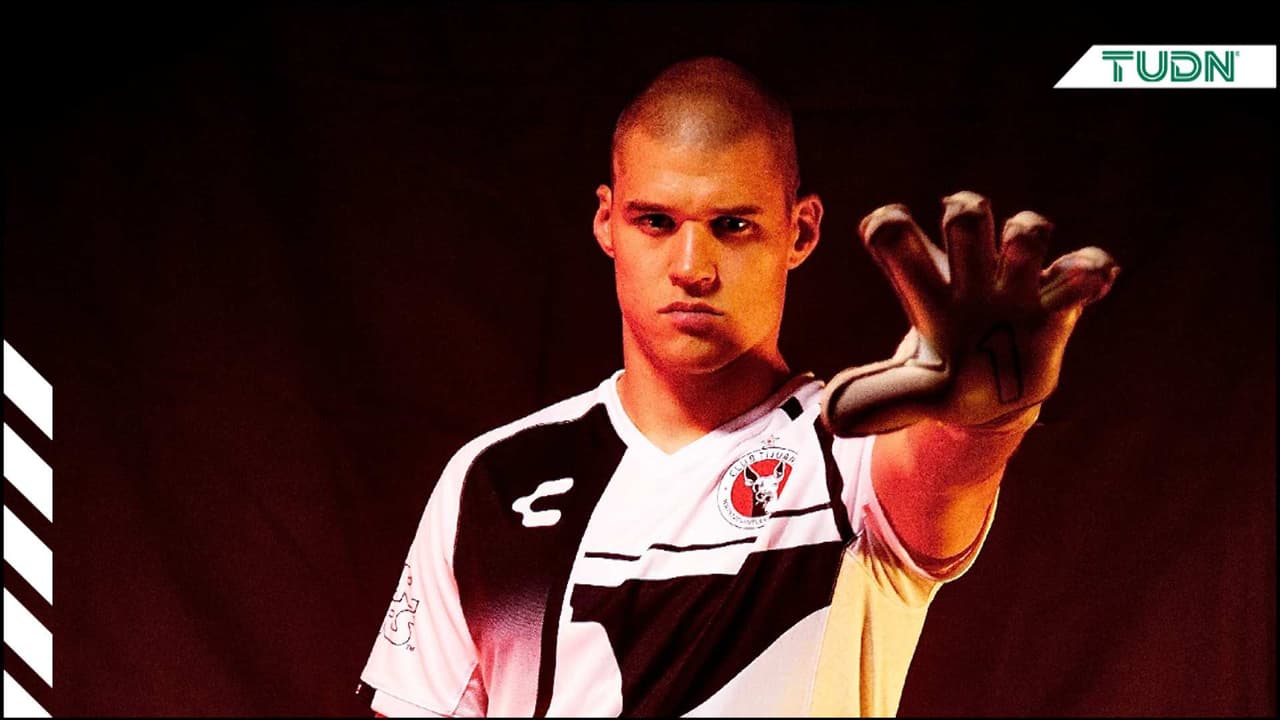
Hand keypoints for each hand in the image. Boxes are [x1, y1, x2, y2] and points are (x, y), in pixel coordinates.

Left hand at [821, 191, 1118, 436]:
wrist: (998, 397)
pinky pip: (1082, 269)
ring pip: (1024, 232)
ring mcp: (1016, 284)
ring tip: (1021, 255)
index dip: (890, 229)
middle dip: (966, 217)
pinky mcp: (1058, 302)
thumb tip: (830, 419)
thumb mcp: (913, 394)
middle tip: (964, 237)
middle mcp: (971, 274)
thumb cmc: (947, 379)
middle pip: (966, 217)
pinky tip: (1092, 281)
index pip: (899, 237)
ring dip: (1024, 237)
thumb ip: (876, 401)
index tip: (883, 234)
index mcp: (927, 287)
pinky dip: (1088, 270)